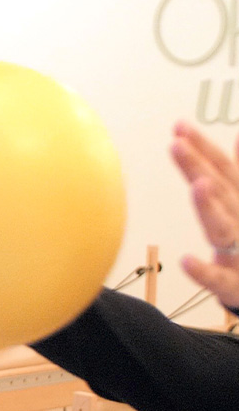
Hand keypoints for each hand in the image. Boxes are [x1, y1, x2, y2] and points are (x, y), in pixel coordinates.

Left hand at [171, 122, 238, 306]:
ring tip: (199, 186)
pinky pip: (219, 278)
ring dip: (209, 207)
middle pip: (219, 191)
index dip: (202, 148)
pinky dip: (204, 271)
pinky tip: (187, 261)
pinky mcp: (236, 284)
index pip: (222, 170)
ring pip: (222, 228)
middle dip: (199, 167)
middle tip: (178, 144)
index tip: (179, 126)